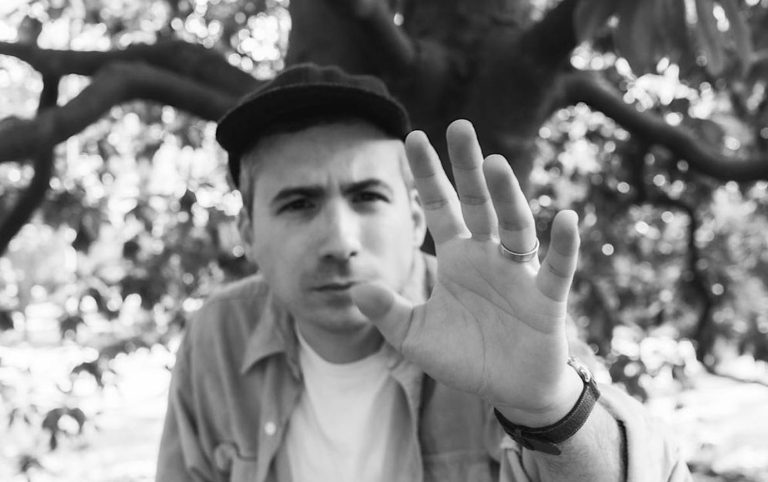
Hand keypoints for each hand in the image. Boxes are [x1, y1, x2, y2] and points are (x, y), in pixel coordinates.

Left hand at [351, 119, 582, 426]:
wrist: (509, 389)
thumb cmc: (463, 357)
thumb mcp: (415, 337)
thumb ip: (388, 313)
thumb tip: (357, 288)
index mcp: (457, 257)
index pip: (439, 207)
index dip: (427, 175)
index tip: (413, 138)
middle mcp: (488, 255)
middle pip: (477, 203)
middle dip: (468, 166)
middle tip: (459, 126)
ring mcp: (518, 273)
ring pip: (515, 226)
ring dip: (507, 196)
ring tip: (496, 164)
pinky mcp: (546, 298)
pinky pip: (557, 268)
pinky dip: (563, 246)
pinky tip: (566, 219)